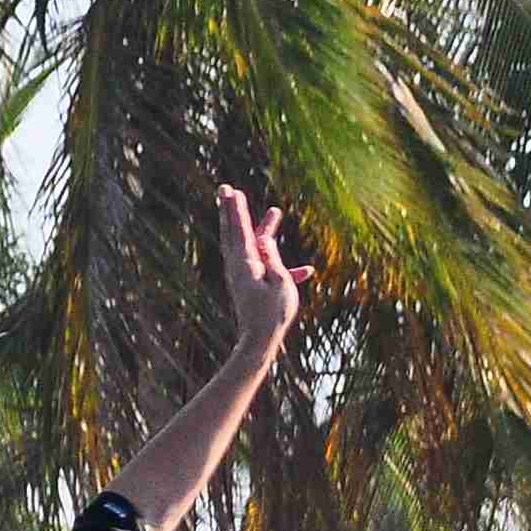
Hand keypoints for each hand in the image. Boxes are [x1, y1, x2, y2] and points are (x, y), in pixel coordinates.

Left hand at [216, 185, 305, 365]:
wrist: (259, 342)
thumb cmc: (272, 314)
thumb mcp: (279, 282)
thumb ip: (271, 258)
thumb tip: (263, 239)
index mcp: (246, 265)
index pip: (240, 231)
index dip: (237, 210)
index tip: (232, 192)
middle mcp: (238, 268)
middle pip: (233, 233)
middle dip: (230, 210)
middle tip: (224, 189)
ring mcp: (241, 276)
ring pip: (243, 245)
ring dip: (247, 226)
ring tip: (261, 210)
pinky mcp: (248, 284)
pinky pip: (260, 264)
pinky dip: (275, 261)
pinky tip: (306, 271)